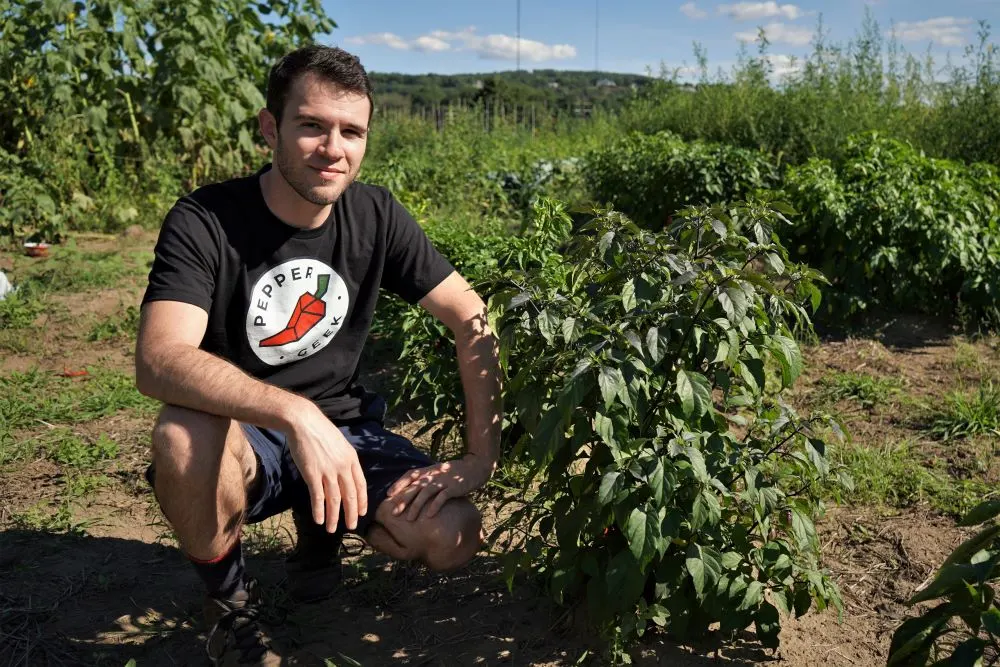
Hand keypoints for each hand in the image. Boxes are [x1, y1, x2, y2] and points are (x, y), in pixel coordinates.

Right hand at [285, 405, 367, 532]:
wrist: (304, 422)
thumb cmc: (320, 431)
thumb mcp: (340, 444)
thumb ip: (344, 459)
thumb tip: (346, 474)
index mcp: (351, 459)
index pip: (361, 485)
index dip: (361, 501)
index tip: (361, 513)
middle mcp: (342, 466)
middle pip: (350, 496)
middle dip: (351, 514)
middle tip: (351, 527)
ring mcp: (328, 471)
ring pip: (334, 500)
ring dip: (333, 517)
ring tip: (332, 529)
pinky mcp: (312, 473)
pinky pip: (318, 497)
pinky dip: (319, 510)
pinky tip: (318, 520)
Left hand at [386, 454, 493, 520]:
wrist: (474, 467)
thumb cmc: (454, 472)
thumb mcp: (437, 472)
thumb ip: (425, 478)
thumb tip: (411, 489)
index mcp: (428, 470)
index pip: (410, 475)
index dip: (398, 484)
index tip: (388, 494)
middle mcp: (433, 475)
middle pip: (415, 487)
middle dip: (403, 500)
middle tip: (393, 513)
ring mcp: (443, 481)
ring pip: (426, 493)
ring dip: (416, 506)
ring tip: (409, 519)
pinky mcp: (453, 488)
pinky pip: (442, 497)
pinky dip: (435, 506)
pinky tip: (428, 516)